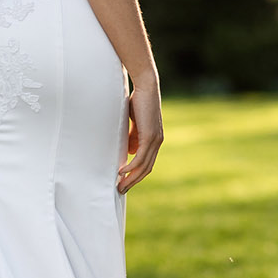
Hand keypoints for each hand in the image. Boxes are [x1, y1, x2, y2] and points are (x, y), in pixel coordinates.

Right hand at [117, 79, 162, 193]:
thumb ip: (133, 137)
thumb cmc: (138, 101)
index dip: (136, 174)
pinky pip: (140, 157)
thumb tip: (130, 152)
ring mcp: (155, 140)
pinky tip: (121, 172)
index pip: (147, 163)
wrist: (146, 87)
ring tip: (119, 185)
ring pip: (143, 166)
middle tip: (121, 190)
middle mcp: (157, 142)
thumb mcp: (134, 123)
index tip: (125, 182)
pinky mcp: (150, 136)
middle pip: (146, 169)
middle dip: (133, 181)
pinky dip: (131, 167)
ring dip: (131, 178)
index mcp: (155, 140)